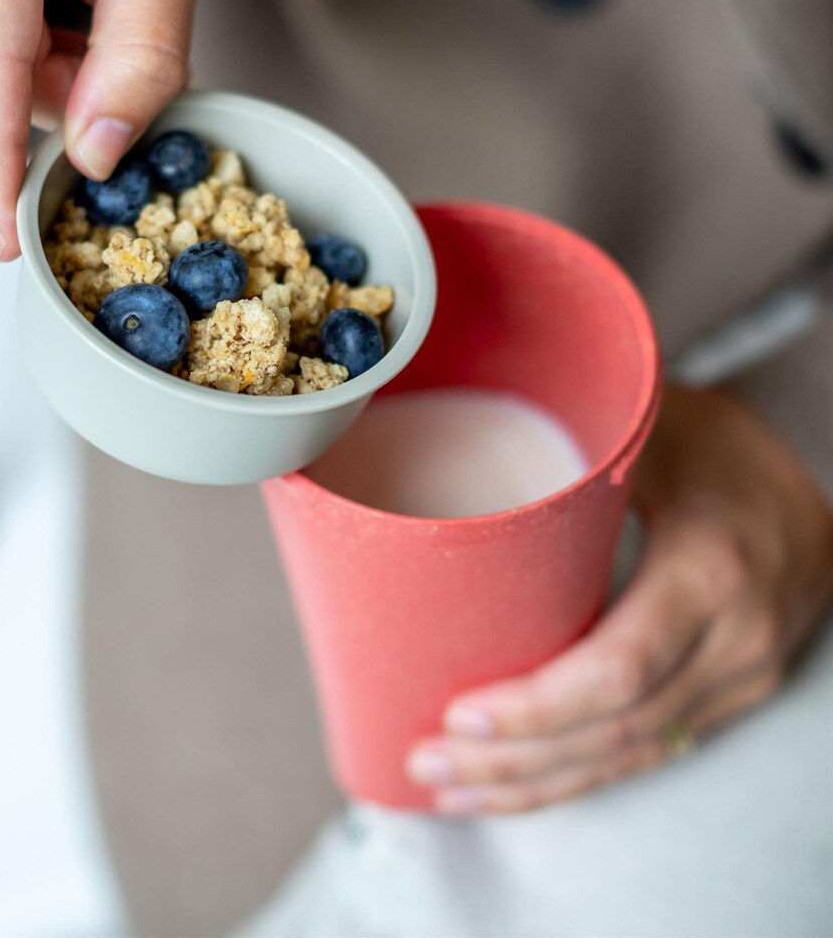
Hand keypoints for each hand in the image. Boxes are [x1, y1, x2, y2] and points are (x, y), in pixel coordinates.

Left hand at [407, 383, 832, 813]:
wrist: (812, 495)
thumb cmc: (719, 447)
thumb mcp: (655, 429)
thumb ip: (577, 448)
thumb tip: (458, 434)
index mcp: (710, 570)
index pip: (620, 668)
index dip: (538, 706)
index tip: (459, 716)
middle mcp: (734, 641)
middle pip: (615, 729)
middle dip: (515, 759)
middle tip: (424, 762)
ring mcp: (738, 679)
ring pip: (630, 755)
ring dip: (536, 782)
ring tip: (449, 788)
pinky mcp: (726, 696)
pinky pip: (650, 750)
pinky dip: (579, 774)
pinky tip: (517, 784)